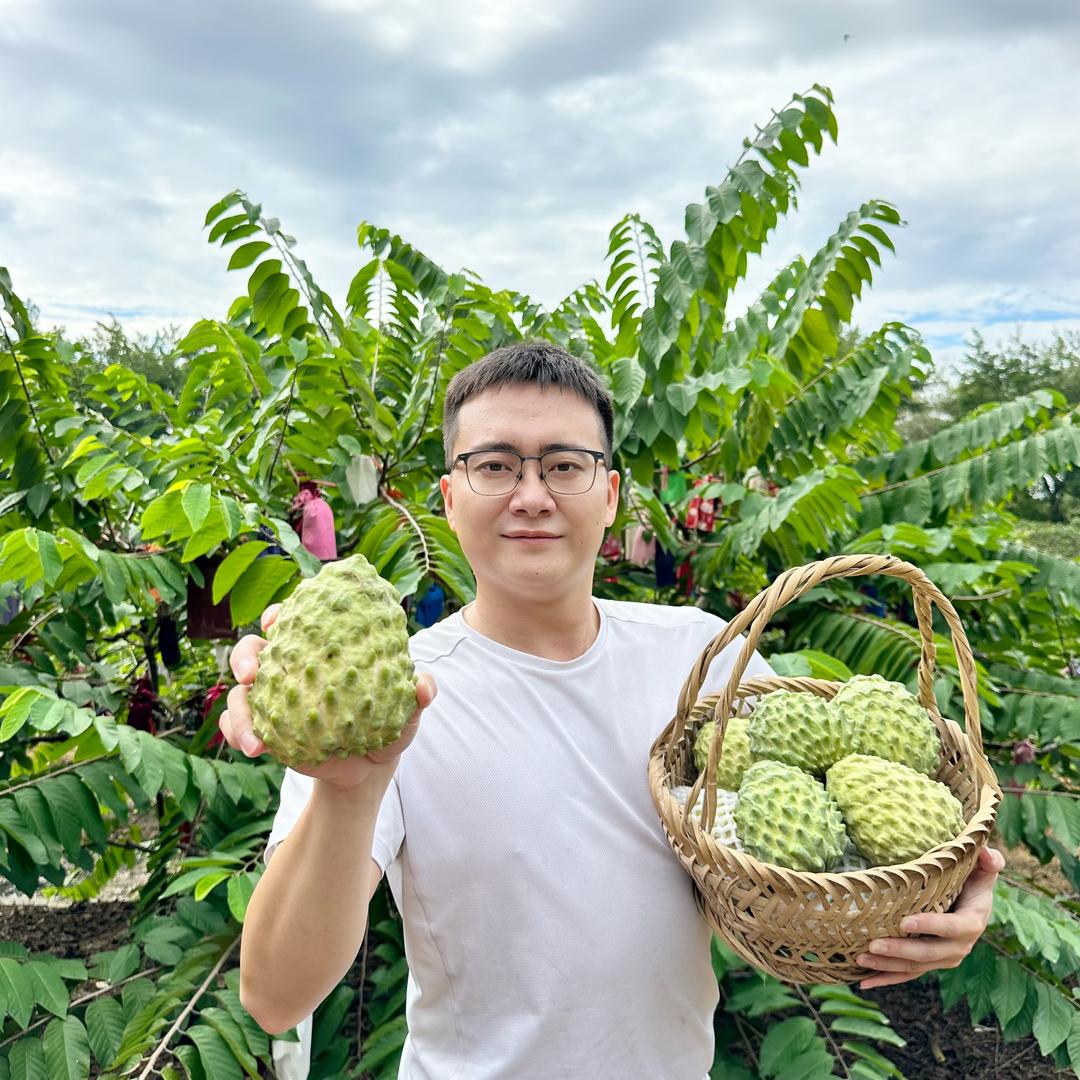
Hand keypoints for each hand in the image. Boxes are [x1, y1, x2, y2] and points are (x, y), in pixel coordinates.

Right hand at [218, 603, 436, 789]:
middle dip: (245, 656)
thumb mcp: (404, 712)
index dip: (281, 613)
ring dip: (238, 710)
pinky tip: (254, 748)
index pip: (294, 621)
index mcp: (320, 650)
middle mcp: (290, 668)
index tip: (277, 619)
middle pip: (253, 649)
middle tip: (252, 672)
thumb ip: (415, 696)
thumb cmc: (386, 725)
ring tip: (254, 739)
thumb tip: (424, 686)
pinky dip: (237, 734)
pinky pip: (236, 726)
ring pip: (239, 692)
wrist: (369, 770)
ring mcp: (271, 700)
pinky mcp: (264, 730)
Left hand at [856, 845, 1004, 988]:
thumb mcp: (983, 868)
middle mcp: (959, 947)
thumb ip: (990, 860)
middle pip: (928, 953)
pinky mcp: (929, 963)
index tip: (904, 921)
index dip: (930, 926)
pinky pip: (907, 974)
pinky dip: (886, 978)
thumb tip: (988, 852)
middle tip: (873, 945)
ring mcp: (943, 958)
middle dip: (900, 951)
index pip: (951, 928)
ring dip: (887, 966)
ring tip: (861, 959)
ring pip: (914, 967)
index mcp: (971, 923)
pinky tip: (864, 982)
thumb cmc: (973, 879)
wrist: (972, 903)